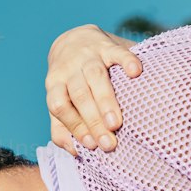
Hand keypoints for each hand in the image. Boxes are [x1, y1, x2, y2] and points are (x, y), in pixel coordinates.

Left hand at [45, 24, 141, 154]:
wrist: (74, 39)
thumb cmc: (69, 80)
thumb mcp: (60, 99)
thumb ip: (61, 126)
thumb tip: (74, 151)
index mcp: (55, 84)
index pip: (60, 106)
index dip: (74, 126)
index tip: (91, 145)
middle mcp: (69, 69)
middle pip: (79, 95)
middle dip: (92, 120)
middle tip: (108, 142)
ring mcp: (88, 55)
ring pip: (95, 76)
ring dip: (105, 100)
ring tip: (116, 123)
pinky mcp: (106, 44)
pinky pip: (116, 51)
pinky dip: (126, 61)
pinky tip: (135, 73)